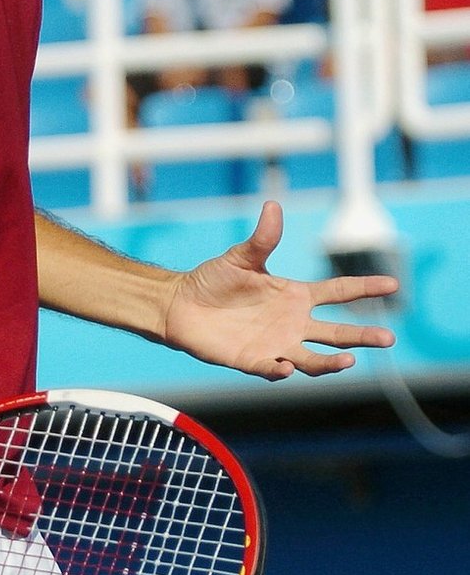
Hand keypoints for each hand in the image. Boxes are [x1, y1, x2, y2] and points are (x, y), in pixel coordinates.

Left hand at [163, 201, 397, 379]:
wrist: (182, 304)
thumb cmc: (214, 279)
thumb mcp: (241, 256)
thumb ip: (262, 238)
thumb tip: (273, 206)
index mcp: (294, 296)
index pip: (337, 292)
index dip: (364, 288)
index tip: (392, 284)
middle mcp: (292, 323)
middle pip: (336, 332)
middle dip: (362, 336)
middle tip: (388, 337)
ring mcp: (276, 344)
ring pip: (313, 359)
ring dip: (330, 362)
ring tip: (348, 360)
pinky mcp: (253, 360)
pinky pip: (271, 368)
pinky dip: (280, 369)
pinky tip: (285, 365)